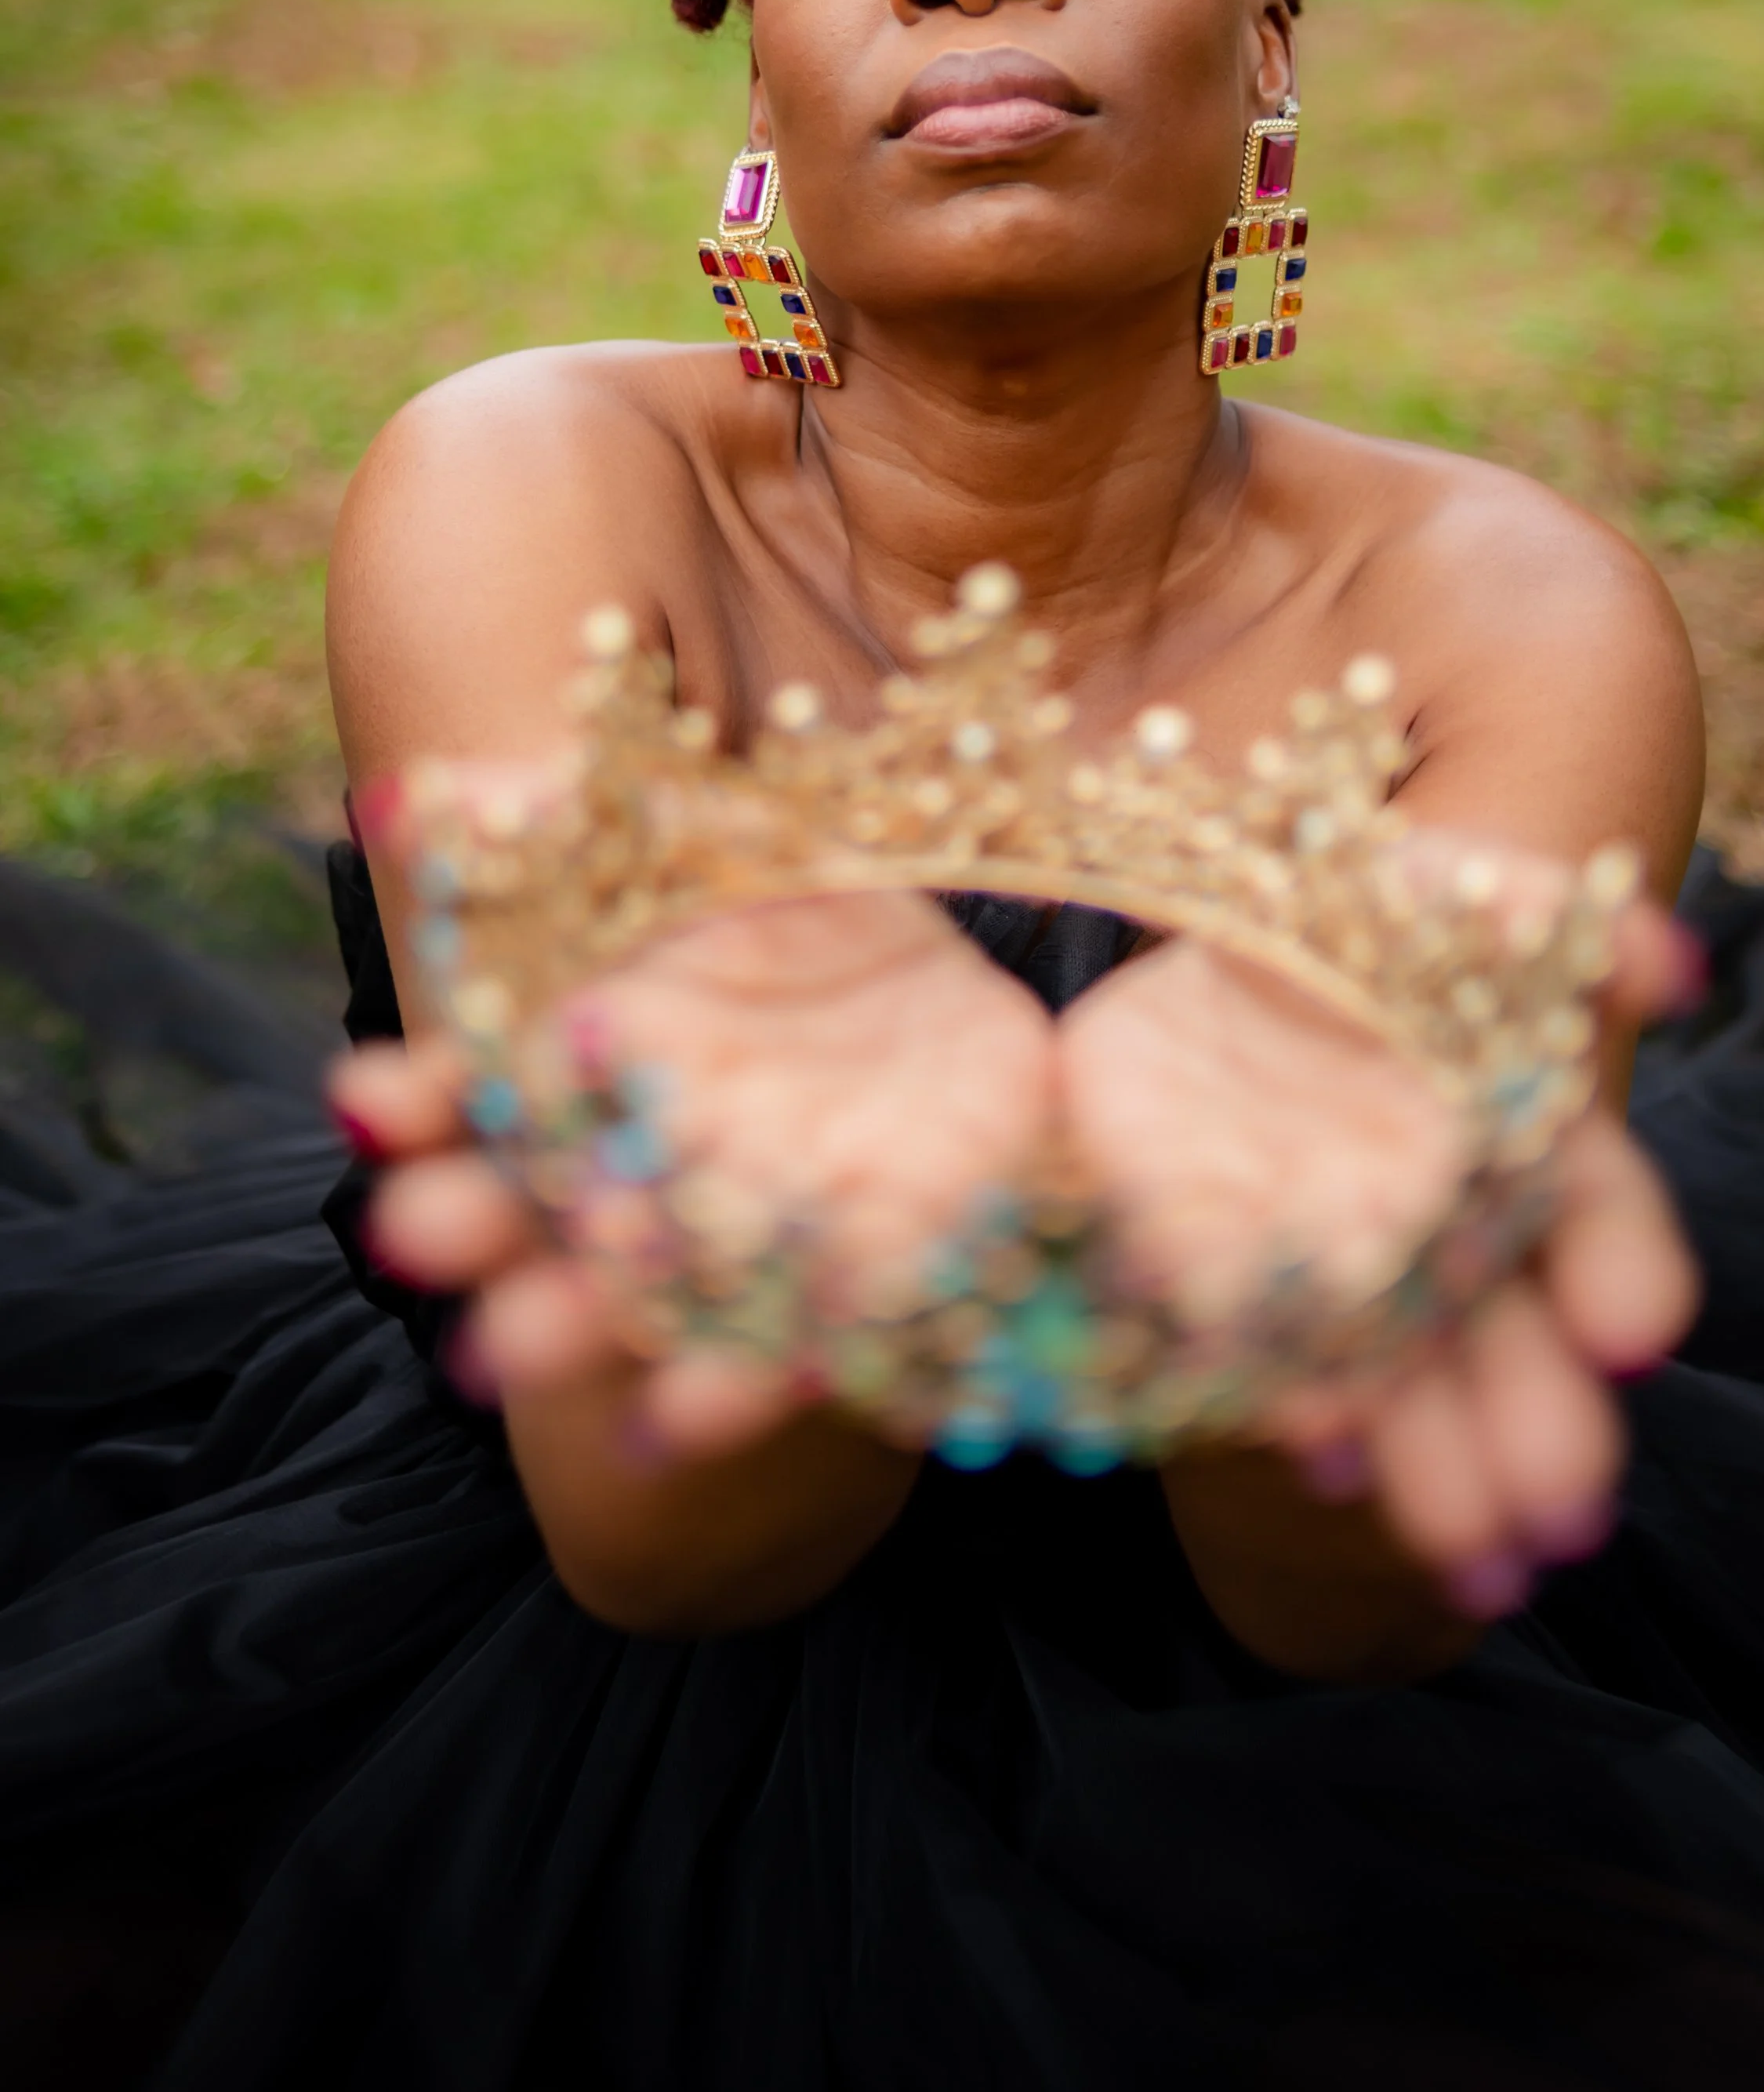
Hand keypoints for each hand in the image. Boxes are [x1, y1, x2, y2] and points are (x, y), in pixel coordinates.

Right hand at [329, 888, 1054, 1458]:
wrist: (956, 1023)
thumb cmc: (799, 934)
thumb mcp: (708, 848)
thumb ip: (588, 833)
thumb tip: (442, 789)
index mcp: (592, 1063)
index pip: (479, 1090)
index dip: (421, 1100)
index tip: (368, 1102)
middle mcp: (642, 1168)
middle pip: (537, 1208)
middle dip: (473, 1225)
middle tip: (417, 1235)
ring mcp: (739, 1239)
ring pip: (637, 1293)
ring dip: (570, 1324)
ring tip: (511, 1349)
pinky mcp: (858, 1286)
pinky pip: (790, 1345)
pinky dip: (728, 1385)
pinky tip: (674, 1415)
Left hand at [1059, 840, 1700, 1618]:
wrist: (1217, 940)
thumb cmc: (1369, 916)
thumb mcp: (1461, 889)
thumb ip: (1558, 920)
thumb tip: (1674, 966)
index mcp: (1524, 1136)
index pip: (1596, 1216)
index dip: (1622, 1268)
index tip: (1633, 1331)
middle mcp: (1449, 1223)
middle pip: (1508, 1333)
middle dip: (1538, 1422)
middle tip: (1562, 1513)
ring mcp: (1343, 1264)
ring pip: (1406, 1376)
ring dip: (1440, 1463)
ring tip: (1462, 1546)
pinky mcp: (1226, 1273)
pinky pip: (1270, 1355)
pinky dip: (1300, 1407)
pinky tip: (1318, 1451)